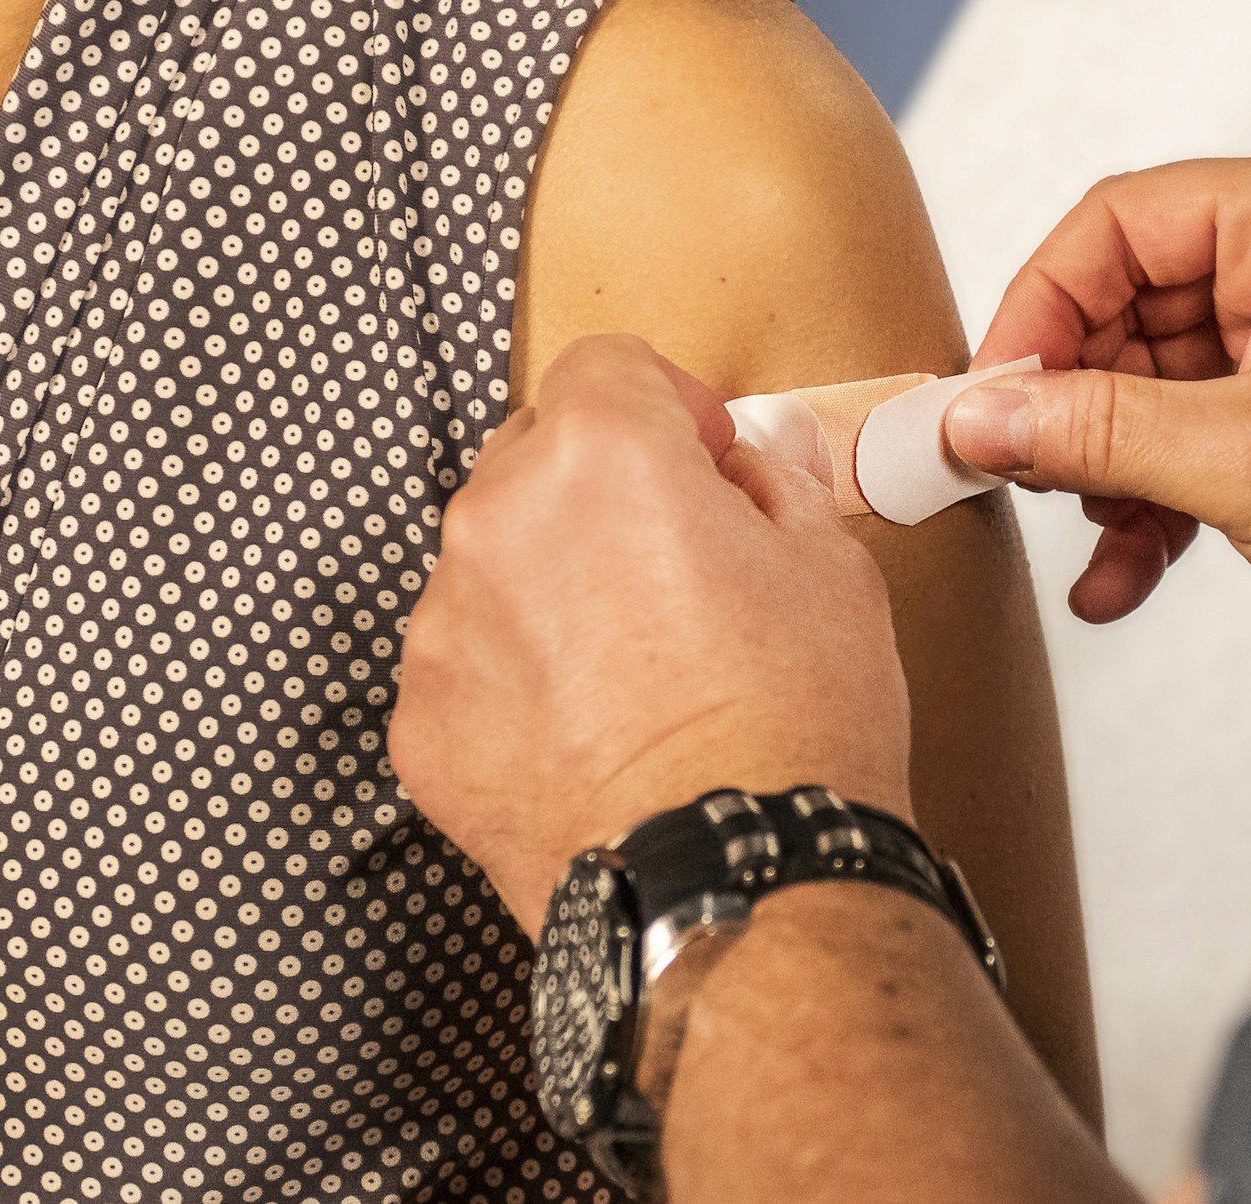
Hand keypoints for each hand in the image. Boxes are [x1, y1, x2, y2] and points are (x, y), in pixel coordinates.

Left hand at [390, 334, 913, 936]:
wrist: (734, 886)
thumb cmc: (794, 726)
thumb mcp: (830, 567)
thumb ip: (771, 486)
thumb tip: (749, 464)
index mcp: (599, 454)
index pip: (605, 363)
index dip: (666, 402)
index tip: (703, 455)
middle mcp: (497, 521)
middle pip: (533, 456)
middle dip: (598, 489)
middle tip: (678, 564)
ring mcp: (444, 628)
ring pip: (492, 565)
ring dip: (550, 587)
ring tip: (637, 670)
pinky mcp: (421, 724)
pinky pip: (466, 666)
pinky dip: (515, 682)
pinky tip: (592, 733)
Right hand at [949, 153, 1250, 682]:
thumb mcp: (1244, 462)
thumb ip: (1094, 429)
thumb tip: (974, 414)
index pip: (1123, 221)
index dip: (1040, 304)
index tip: (988, 392)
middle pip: (1129, 302)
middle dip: (1072, 400)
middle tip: (1015, 471)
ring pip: (1153, 381)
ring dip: (1106, 466)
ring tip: (1084, 535)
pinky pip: (1194, 437)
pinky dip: (1151, 503)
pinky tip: (1119, 581)